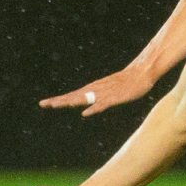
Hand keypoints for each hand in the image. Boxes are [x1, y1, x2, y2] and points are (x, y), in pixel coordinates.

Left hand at [40, 63, 156, 116]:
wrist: (143, 72)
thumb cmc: (128, 81)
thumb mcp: (110, 88)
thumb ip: (99, 97)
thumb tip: (89, 105)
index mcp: (94, 88)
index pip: (73, 95)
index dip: (59, 99)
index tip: (45, 103)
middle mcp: (96, 90)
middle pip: (74, 96)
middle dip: (58, 100)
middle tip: (42, 104)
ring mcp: (105, 93)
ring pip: (84, 99)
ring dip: (70, 102)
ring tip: (56, 105)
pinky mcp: (115, 98)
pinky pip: (102, 104)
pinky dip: (93, 108)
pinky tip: (85, 113)